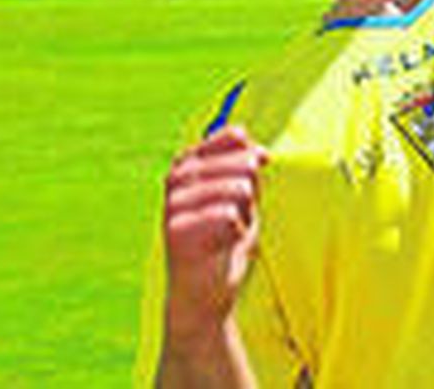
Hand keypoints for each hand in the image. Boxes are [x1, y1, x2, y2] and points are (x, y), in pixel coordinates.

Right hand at [162, 125, 269, 334]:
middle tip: (235, 218)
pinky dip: (236, 234)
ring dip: (245, 216)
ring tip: (228, 234)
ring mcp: (174, 203)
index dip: (253, 154)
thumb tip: (259, 151)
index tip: (260, 168)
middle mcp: (175, 178)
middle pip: (243, 164)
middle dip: (252, 193)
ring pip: (239, 190)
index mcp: (188, 163)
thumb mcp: (240, 197)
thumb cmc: (222, 242)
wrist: (204, 294)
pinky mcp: (178, 231)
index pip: (232, 138)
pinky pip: (230, 217)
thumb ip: (246, 168)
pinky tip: (221, 247)